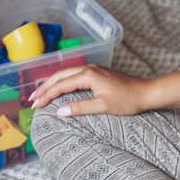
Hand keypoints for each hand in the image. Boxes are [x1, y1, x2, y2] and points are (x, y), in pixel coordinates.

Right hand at [29, 64, 149, 115]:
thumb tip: (60, 111)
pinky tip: (57, 89)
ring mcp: (92, 69)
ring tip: (40, 95)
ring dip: (51, 84)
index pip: (61, 85)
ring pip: (65, 74)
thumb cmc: (128, 100)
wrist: (147, 92)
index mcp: (88, 75)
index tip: (36, 106)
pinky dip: (61, 82)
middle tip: (32, 100)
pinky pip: (72, 75)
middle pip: (59, 76)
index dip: (47, 96)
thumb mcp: (103, 106)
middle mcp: (88, 69)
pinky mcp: (96, 73)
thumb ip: (80, 107)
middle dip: (44, 88)